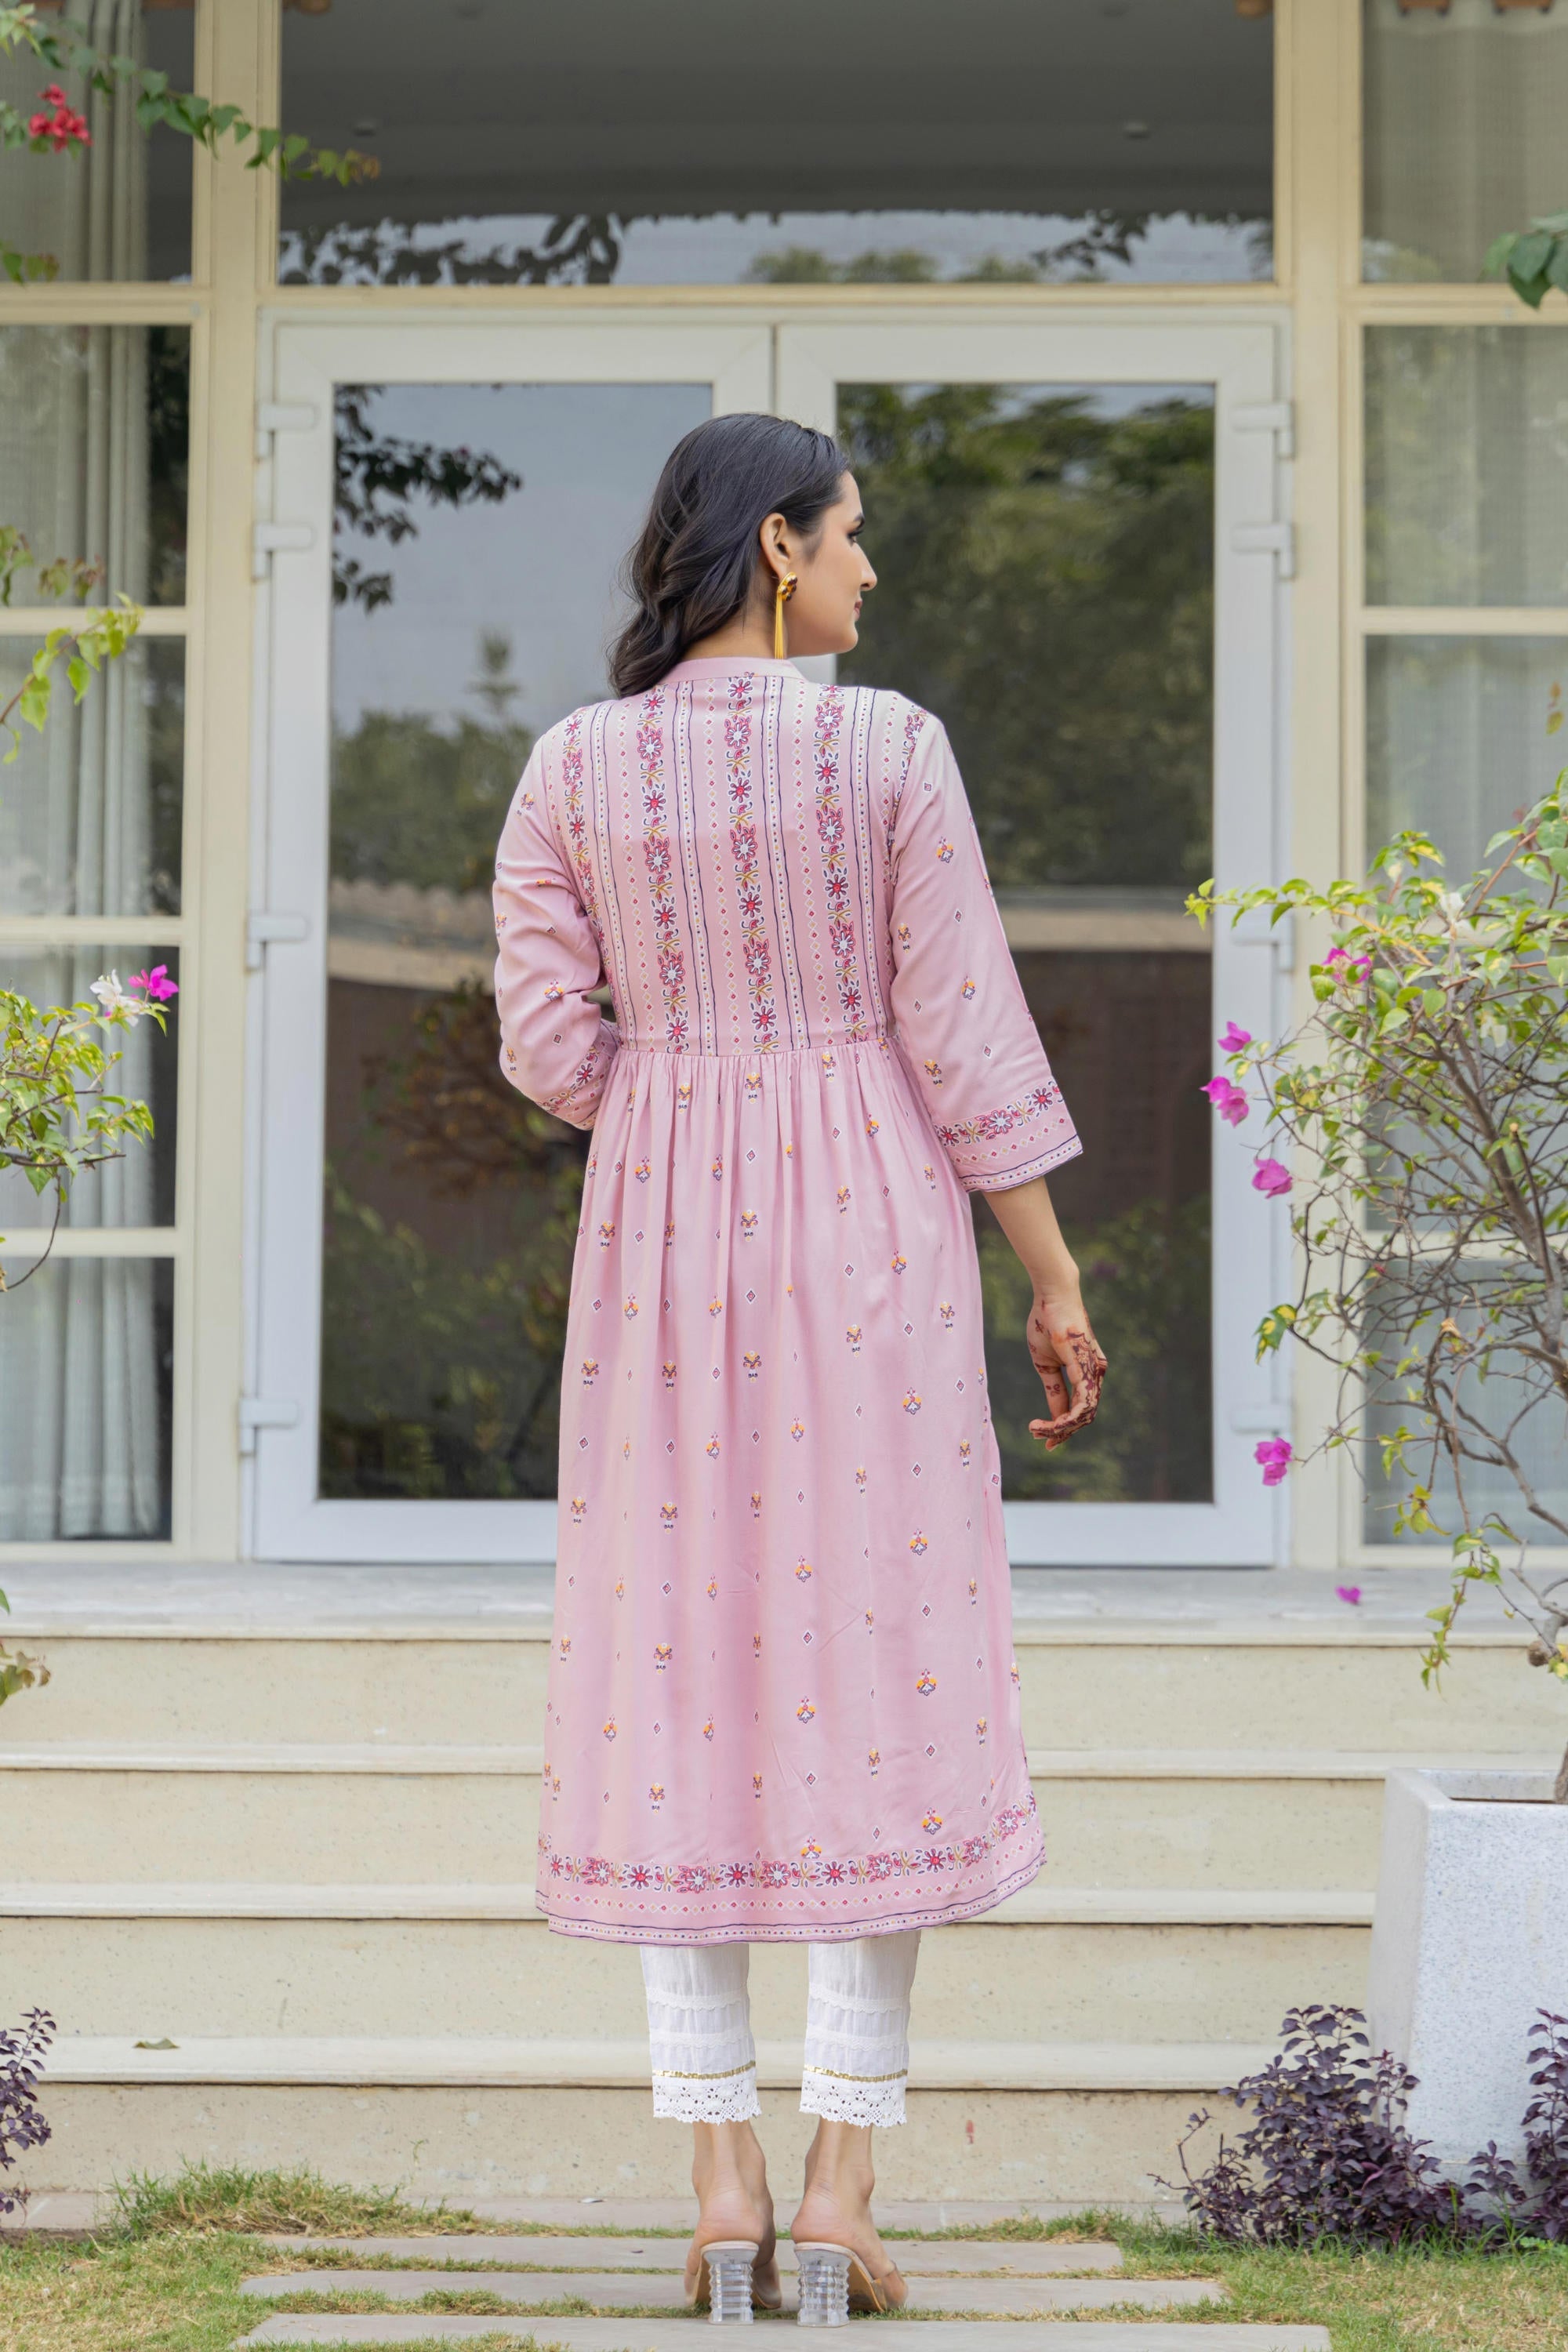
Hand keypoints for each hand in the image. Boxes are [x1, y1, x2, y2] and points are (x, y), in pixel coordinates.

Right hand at [1026, 1293, 1105, 1449]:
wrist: (1052, 1297)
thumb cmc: (1047, 1323)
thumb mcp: (1044, 1364)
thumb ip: (1053, 1389)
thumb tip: (1055, 1415)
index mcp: (1085, 1373)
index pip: (1079, 1408)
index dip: (1062, 1428)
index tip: (1042, 1440)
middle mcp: (1095, 1375)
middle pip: (1083, 1416)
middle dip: (1061, 1433)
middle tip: (1041, 1440)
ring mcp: (1093, 1372)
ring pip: (1084, 1415)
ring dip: (1060, 1428)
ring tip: (1036, 1430)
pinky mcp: (1086, 1369)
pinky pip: (1083, 1404)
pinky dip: (1067, 1419)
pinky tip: (1050, 1424)